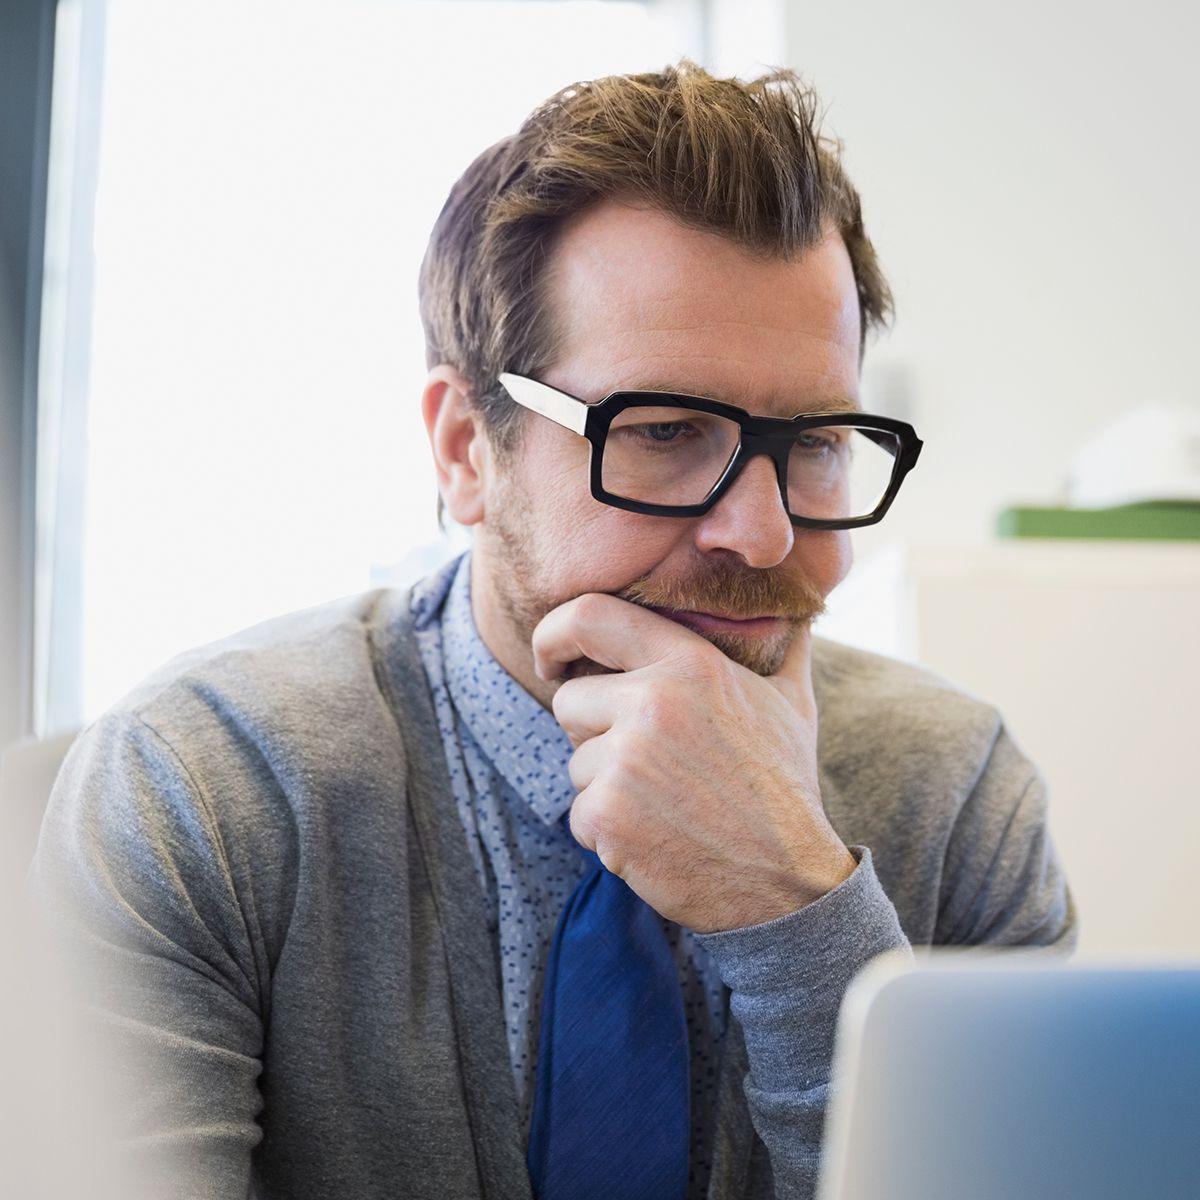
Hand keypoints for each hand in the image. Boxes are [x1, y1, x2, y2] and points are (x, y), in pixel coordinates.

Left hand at [530, 594, 856, 933]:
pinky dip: (607, 832)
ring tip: (666, 804)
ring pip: (576, 762)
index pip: (588, 617)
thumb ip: (782, 645)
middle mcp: (653, 702)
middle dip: (594, 732)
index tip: (551, 659)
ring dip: (606, 787)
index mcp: (689, 663)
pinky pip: (578, 813)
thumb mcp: (790, 701)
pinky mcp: (606, 814)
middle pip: (570, 701)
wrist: (787, 881)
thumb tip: (794, 610)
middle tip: (648, 764)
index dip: (553, 633)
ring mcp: (626, 759)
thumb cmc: (784, 787)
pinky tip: (657, 837)